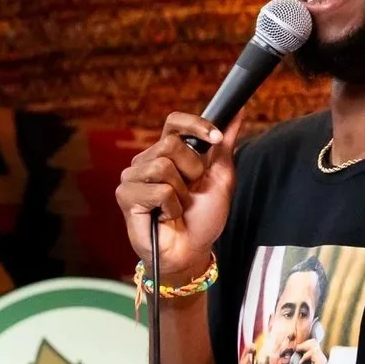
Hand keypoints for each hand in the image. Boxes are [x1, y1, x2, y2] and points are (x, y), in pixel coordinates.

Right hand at [115, 113, 239, 280]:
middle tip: (190, 192)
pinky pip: (158, 190)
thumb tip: (238, 112)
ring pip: (163, 166)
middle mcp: (147, 160)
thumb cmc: (203, 218)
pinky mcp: (126, 195)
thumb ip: (224, 145)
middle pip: (170, 144)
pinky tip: (166, 217)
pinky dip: (171, 207)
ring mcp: (133, 177)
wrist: (192, 251)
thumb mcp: (220, 177)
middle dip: (192, 169)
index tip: (215, 137)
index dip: (195, 125)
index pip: (174, 121)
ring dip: (181, 192)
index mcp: (168, 152)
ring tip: (177, 206)